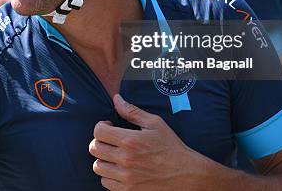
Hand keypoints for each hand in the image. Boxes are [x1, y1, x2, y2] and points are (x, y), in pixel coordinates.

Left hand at [89, 94, 205, 189]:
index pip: (98, 131)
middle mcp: (125, 159)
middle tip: (111, 140)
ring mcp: (125, 177)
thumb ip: (132, 111)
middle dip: (100, 141)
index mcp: (130, 140)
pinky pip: (105, 182)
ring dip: (103, 159)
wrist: (186, 174)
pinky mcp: (128, 190)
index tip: (109, 127)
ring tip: (114, 155)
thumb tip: (116, 99)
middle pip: (95, 148)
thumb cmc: (171, 147)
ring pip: (97, 166)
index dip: (101, 126)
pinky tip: (119, 169)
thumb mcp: (155, 123)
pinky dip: (109, 175)